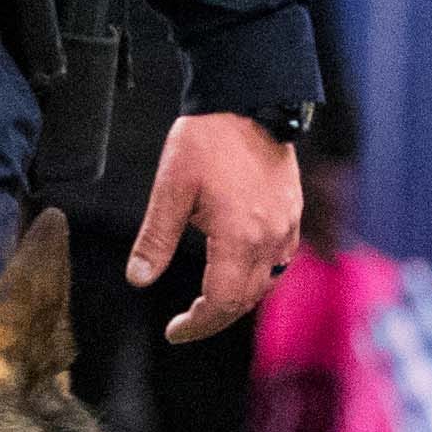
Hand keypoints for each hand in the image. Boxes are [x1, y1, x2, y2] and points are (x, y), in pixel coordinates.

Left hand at [140, 110, 302, 337]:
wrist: (248, 100)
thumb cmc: (206, 140)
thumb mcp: (170, 189)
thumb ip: (154, 239)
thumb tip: (138, 280)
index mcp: (239, 237)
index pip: (221, 303)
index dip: (197, 325)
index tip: (174, 331)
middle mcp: (270, 238)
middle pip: (245, 300)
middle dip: (214, 318)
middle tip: (185, 324)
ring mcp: (286, 226)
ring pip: (266, 284)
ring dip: (238, 300)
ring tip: (208, 303)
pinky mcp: (293, 213)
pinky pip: (280, 261)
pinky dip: (259, 277)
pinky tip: (238, 270)